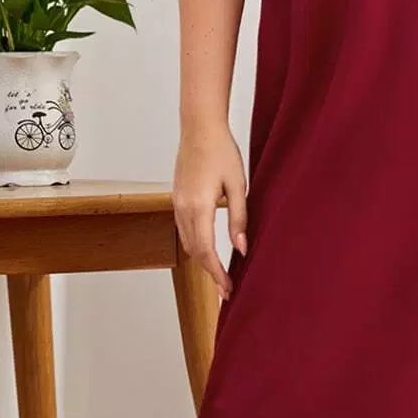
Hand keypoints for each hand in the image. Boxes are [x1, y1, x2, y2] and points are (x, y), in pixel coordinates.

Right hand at [172, 121, 249, 301]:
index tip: (227, 290)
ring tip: (219, 273)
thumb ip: (239, 218)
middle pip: (194, 252)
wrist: (199, 127)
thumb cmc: (221, 151)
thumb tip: (241, 248)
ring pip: (187, 242)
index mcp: (198, 207)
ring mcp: (176, 203)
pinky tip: (208, 248)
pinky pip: (183, 229)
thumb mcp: (238, 185)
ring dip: (202, 260)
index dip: (217, 274)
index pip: (206, 251)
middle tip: (227, 288)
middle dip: (210, 272)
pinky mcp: (176, 198)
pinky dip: (195, 244)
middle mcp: (182, 208)